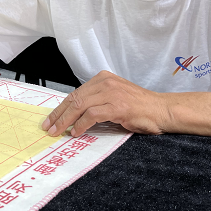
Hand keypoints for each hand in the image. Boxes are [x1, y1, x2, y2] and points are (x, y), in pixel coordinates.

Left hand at [41, 71, 169, 136]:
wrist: (162, 110)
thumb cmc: (139, 107)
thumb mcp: (114, 97)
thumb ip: (96, 101)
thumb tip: (73, 115)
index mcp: (103, 78)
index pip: (75, 93)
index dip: (60, 107)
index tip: (50, 119)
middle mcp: (105, 82)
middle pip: (74, 98)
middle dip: (59, 114)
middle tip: (48, 127)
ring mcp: (111, 93)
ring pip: (80, 106)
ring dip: (66, 121)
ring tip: (58, 132)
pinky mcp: (117, 106)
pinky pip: (92, 114)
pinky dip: (81, 124)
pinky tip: (76, 132)